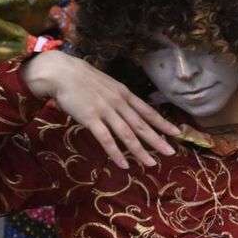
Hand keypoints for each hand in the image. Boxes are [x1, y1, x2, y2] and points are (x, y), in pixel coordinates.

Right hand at [21, 50, 180, 170]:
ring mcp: (105, 111)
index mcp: (124, 94)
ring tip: (151, 163)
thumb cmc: (82, 78)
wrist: (61, 72)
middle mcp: (119, 103)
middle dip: (157, 140)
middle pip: (141, 125)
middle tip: (171, 153)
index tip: (176, 132)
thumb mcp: (108, 85)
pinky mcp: (90, 119)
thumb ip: (118, 97)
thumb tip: (127, 109)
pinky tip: (124, 164)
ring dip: (140, 151)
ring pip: (127, 134)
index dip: (162, 123)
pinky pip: (106, 139)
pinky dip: (116, 153)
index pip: (148, 111)